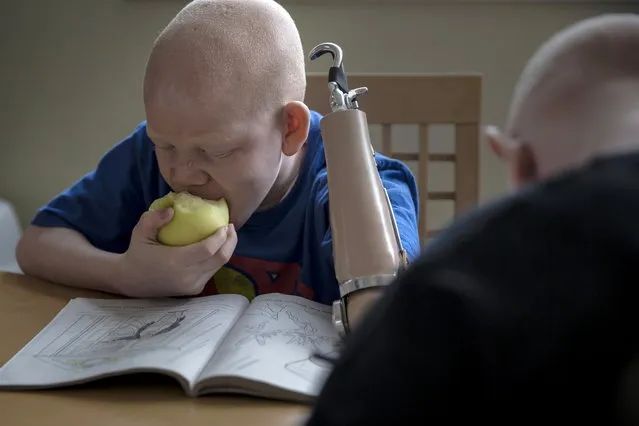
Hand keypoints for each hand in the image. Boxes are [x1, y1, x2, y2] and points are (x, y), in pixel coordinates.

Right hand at [116, 207, 236, 297]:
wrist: (131, 281)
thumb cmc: (137, 253)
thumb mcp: (139, 232)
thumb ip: (153, 219)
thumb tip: (172, 209)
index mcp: (175, 262)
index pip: (208, 250)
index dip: (221, 237)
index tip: (225, 224)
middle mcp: (187, 276)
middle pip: (220, 259)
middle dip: (230, 242)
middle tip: (230, 227)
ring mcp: (192, 285)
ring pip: (219, 266)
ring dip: (226, 250)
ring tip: (226, 235)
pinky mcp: (194, 290)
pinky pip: (212, 272)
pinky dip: (217, 259)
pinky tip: (217, 248)